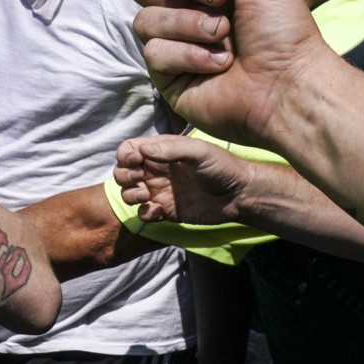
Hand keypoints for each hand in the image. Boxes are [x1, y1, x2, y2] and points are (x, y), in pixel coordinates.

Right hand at [82, 0, 332, 147]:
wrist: (288, 84)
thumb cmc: (282, 29)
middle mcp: (189, 16)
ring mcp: (176, 47)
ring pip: (147, 19)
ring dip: (188, 24)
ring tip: (222, 36)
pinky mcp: (168, 79)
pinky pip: (155, 52)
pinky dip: (188, 54)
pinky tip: (217, 64)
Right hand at [114, 135, 254, 225]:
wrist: (240, 196)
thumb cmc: (222, 167)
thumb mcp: (199, 151)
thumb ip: (171, 149)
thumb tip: (142, 150)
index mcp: (162, 152)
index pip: (129, 149)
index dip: (126, 155)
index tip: (137, 161)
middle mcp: (157, 171)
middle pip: (122, 171)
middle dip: (123, 175)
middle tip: (140, 179)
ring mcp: (160, 192)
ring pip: (129, 193)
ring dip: (130, 195)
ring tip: (147, 195)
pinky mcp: (166, 212)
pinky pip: (143, 214)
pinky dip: (144, 214)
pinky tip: (158, 211)